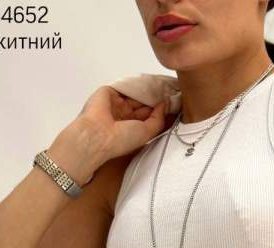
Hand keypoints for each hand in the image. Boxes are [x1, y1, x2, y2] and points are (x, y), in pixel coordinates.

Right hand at [51, 85, 175, 182]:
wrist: (98, 135)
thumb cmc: (120, 140)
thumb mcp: (147, 133)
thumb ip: (158, 119)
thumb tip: (165, 104)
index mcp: (132, 128)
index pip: (149, 114)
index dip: (161, 107)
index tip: (175, 100)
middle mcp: (124, 116)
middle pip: (144, 102)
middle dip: (156, 96)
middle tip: (172, 88)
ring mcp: (116, 104)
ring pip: (136, 93)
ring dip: (148, 89)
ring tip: (163, 83)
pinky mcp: (109, 92)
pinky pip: (125, 85)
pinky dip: (136, 83)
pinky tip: (148, 81)